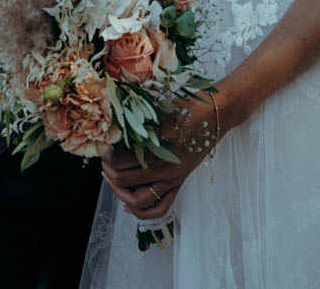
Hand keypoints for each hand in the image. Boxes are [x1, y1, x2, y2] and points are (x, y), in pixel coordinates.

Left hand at [99, 90, 231, 220]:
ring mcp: (174, 179)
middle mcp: (166, 170)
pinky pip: (159, 208)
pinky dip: (141, 212)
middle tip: (104, 157)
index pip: (120, 161)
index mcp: (159, 150)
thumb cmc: (188, 107)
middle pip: (123, 180)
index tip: (102, 144)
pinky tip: (127, 204)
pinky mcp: (179, 182)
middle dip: (108, 170)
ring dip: (119, 191)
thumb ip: (137, 124)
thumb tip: (111, 131)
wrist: (217, 113)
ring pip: (137, 200)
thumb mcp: (160, 110)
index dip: (105, 154)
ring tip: (111, 177)